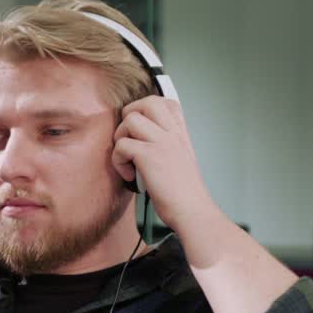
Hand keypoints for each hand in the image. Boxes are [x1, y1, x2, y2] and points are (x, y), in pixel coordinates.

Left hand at [111, 96, 213, 227]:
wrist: (192, 211)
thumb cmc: (184, 194)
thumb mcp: (181, 161)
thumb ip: (166, 147)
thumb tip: (141, 144)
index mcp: (181, 134)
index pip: (166, 103)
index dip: (147, 111)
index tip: (142, 132)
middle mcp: (172, 133)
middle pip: (147, 102)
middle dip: (130, 116)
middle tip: (129, 138)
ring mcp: (161, 142)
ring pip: (129, 120)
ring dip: (121, 139)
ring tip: (128, 160)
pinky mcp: (149, 156)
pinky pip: (121, 145)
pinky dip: (119, 162)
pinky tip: (130, 177)